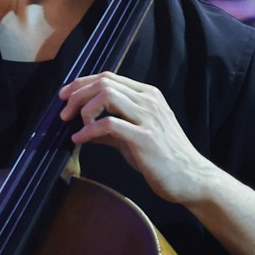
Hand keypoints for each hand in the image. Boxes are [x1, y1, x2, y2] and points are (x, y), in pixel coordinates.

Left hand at [58, 72, 219, 205]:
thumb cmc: (164, 158)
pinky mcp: (144, 137)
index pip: (109, 77)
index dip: (82, 83)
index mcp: (148, 95)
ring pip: (107, 96)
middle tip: (64, 112)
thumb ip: (111, 129)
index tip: (65, 96)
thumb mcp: (135, 136)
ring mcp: (148, 117)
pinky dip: (89, 131)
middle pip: (104, 82)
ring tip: (75, 125)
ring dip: (84, 109)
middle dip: (78, 94)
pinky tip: (80, 139)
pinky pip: (109, 125)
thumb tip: (83, 130)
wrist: (191, 177)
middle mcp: (148, 101)